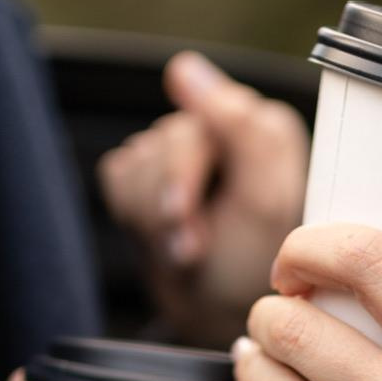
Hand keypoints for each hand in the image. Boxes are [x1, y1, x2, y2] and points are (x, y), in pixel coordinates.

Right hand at [98, 52, 307, 346]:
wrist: (217, 314)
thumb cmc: (251, 267)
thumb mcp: (263, 203)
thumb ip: (240, 128)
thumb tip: (183, 66)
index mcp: (261, 129)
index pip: (199, 118)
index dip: (185, 171)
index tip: (184, 216)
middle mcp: (223, 129)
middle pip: (163, 141)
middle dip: (168, 204)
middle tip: (189, 247)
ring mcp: (183, 150)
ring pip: (136, 161)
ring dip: (154, 217)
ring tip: (185, 247)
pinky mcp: (151, 172)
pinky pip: (118, 176)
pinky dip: (135, 214)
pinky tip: (163, 236)